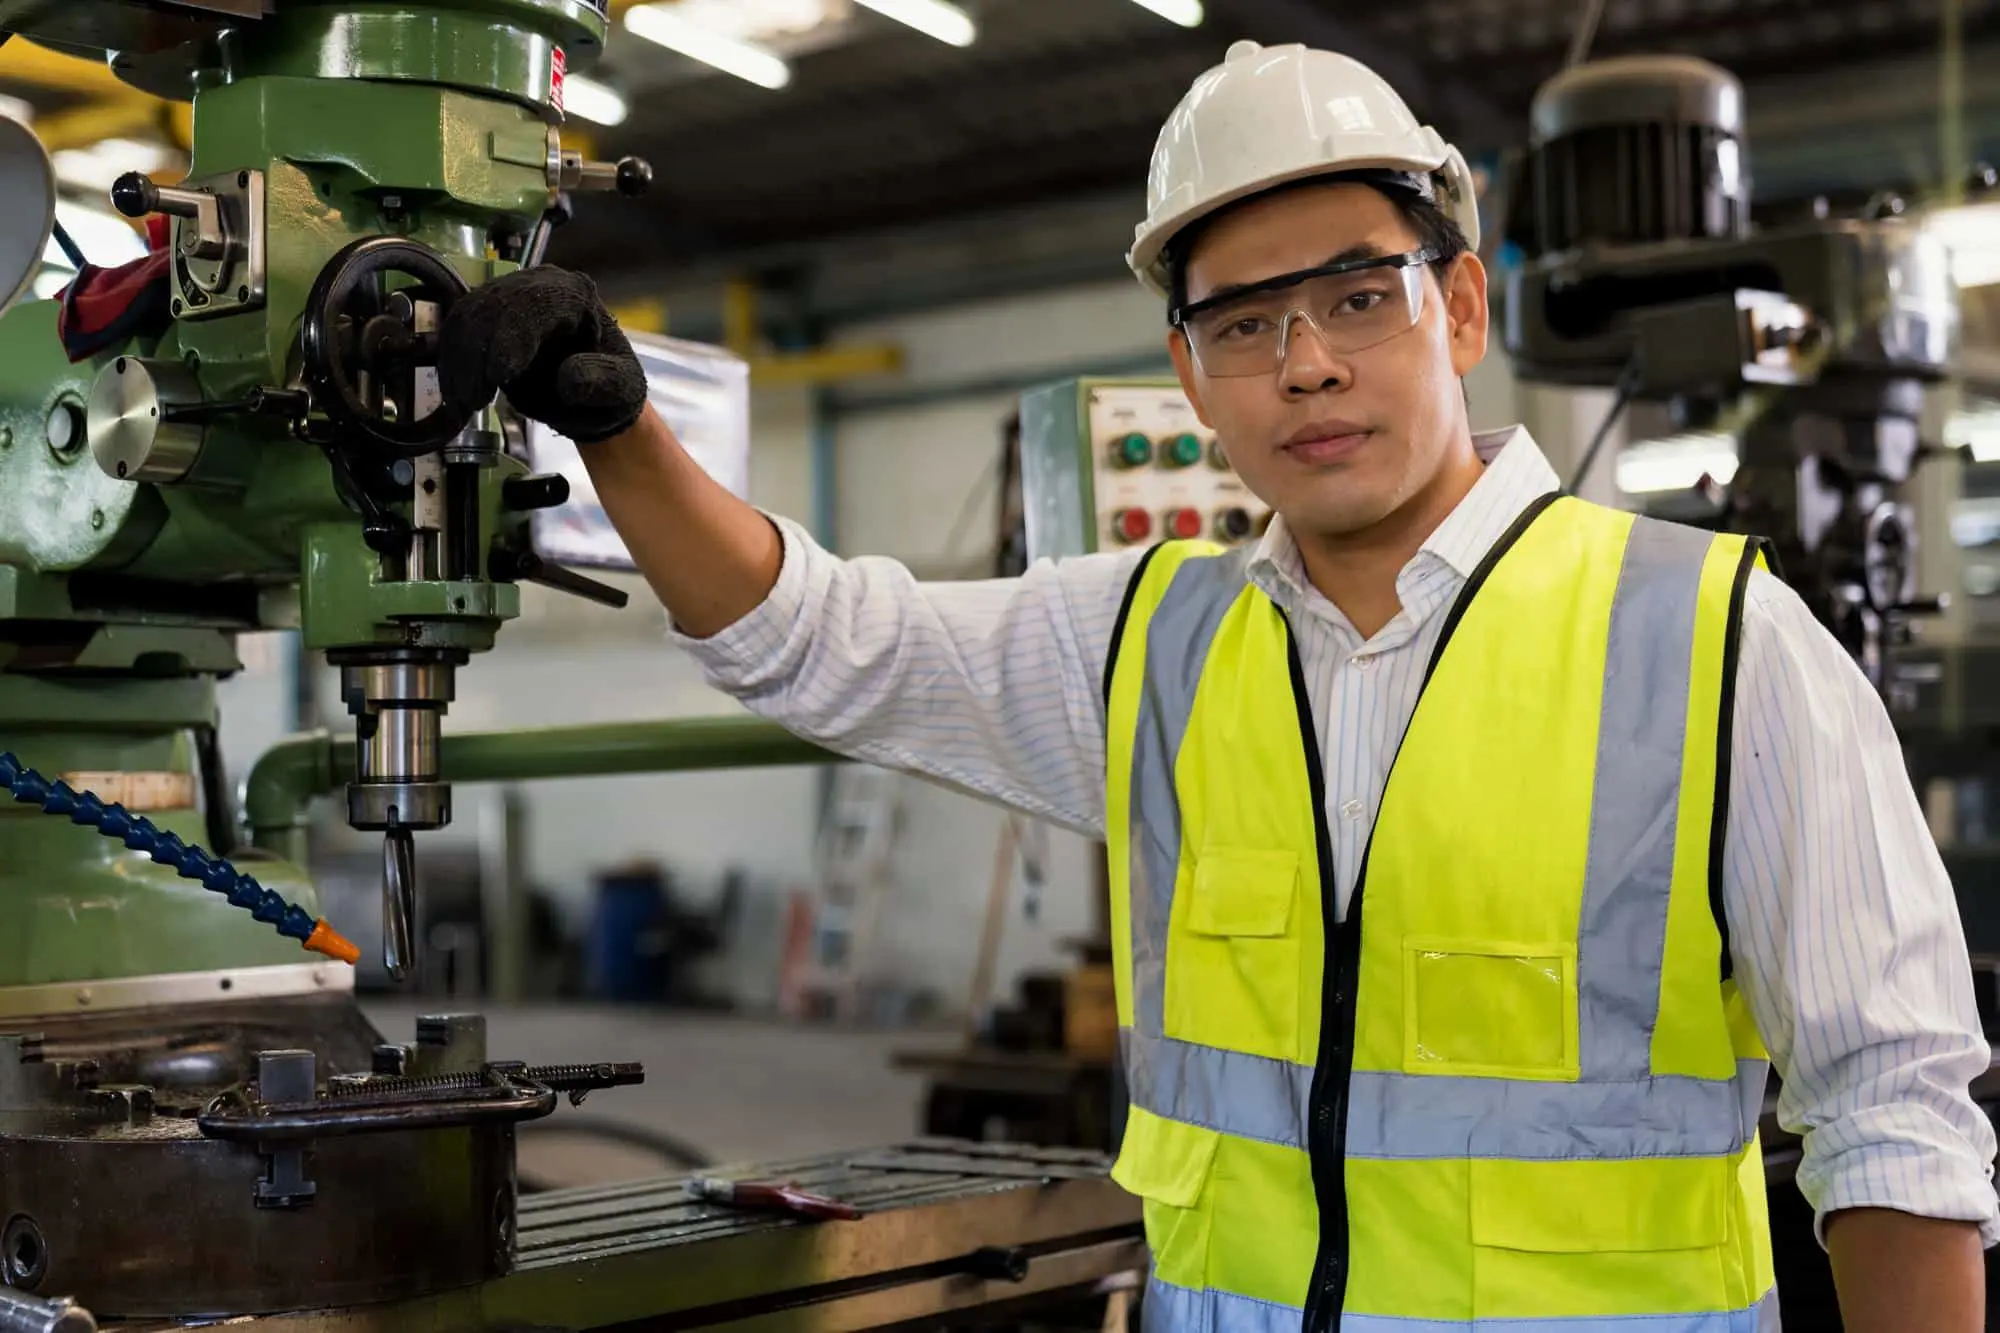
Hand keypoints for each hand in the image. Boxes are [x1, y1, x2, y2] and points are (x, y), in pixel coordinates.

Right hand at [436, 266, 646, 444]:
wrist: (592, 396)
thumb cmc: (611, 387)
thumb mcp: (624, 389)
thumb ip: (603, 381)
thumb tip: (569, 380)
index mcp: (574, 293)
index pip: (538, 301)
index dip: (514, 336)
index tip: (500, 374)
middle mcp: (535, 285)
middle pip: (495, 304)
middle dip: (479, 352)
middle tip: (475, 399)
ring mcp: (507, 299)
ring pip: (468, 317)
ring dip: (459, 361)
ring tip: (465, 404)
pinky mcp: (485, 319)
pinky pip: (458, 332)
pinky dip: (452, 364)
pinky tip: (457, 395)